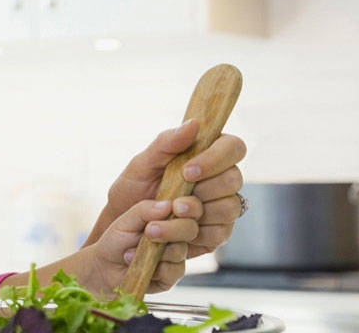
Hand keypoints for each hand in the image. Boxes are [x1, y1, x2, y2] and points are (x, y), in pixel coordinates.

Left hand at [78, 197, 201, 296]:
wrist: (104, 267)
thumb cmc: (116, 239)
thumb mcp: (126, 220)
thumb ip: (145, 210)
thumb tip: (168, 205)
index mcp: (169, 216)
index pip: (191, 207)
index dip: (190, 206)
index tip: (177, 207)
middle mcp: (177, 235)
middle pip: (191, 229)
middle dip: (172, 229)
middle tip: (150, 231)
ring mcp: (176, 255)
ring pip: (181, 250)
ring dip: (155, 251)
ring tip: (130, 252)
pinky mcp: (172, 275)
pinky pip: (174, 271)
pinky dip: (154, 269)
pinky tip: (137, 266)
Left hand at [90, 119, 245, 257]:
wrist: (123, 225)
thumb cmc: (133, 189)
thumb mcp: (141, 165)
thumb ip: (166, 143)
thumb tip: (195, 123)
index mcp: (208, 155)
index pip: (233, 147)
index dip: (216, 158)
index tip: (188, 171)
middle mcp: (221, 180)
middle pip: (235, 179)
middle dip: (206, 188)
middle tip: (176, 197)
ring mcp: (221, 208)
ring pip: (230, 208)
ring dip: (199, 212)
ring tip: (172, 213)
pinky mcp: (216, 233)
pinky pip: (220, 234)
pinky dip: (197, 233)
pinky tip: (176, 230)